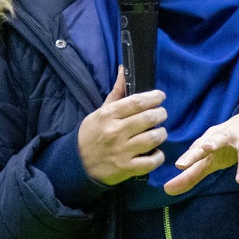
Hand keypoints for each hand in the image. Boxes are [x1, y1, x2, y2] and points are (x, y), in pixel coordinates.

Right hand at [78, 67, 167, 185]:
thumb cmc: (92, 134)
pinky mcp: (126, 168)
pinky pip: (152, 161)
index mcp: (109, 115)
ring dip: (161, 133)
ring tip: (159, 132)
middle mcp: (116, 132)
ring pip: (153, 138)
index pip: (137, 101)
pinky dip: (158, 156)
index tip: (160, 96)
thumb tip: (124, 69)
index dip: (154, 97)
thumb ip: (117, 92)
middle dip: (161, 114)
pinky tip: (155, 151)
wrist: (76, 163)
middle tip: (161, 114)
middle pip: (149, 118)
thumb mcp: (101, 111)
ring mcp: (122, 151)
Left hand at [163, 109, 238, 201]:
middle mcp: (230, 135)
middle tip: (206, 150)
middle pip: (220, 138)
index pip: (200, 145)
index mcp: (214, 136)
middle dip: (213, 143)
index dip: (190, 155)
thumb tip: (167, 190)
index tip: (179, 165)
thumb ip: (191, 173)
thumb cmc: (228, 142)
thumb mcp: (210, 156)